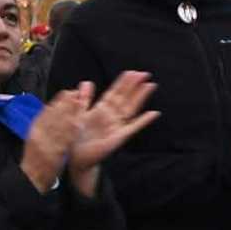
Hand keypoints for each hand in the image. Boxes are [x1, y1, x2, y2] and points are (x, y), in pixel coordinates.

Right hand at [21, 89, 85, 192]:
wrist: (31, 178)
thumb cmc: (33, 160)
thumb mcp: (32, 140)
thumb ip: (42, 126)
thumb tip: (52, 110)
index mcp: (33, 131)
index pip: (46, 113)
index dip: (58, 102)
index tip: (67, 93)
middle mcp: (39, 136)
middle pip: (54, 116)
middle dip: (66, 104)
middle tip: (76, 93)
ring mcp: (47, 144)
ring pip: (60, 125)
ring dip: (70, 113)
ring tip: (80, 102)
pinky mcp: (55, 154)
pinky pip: (65, 139)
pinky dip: (71, 130)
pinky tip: (78, 122)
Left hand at [67, 72, 159, 195]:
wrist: (76, 157)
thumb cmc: (76, 137)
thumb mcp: (78, 114)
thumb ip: (84, 99)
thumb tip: (86, 82)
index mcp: (100, 110)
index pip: (114, 93)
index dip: (122, 83)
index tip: (131, 72)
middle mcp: (110, 117)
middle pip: (124, 98)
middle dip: (133, 86)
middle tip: (144, 73)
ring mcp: (116, 126)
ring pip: (130, 108)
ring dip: (140, 97)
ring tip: (150, 86)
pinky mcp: (119, 137)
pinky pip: (133, 127)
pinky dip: (143, 121)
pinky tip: (153, 113)